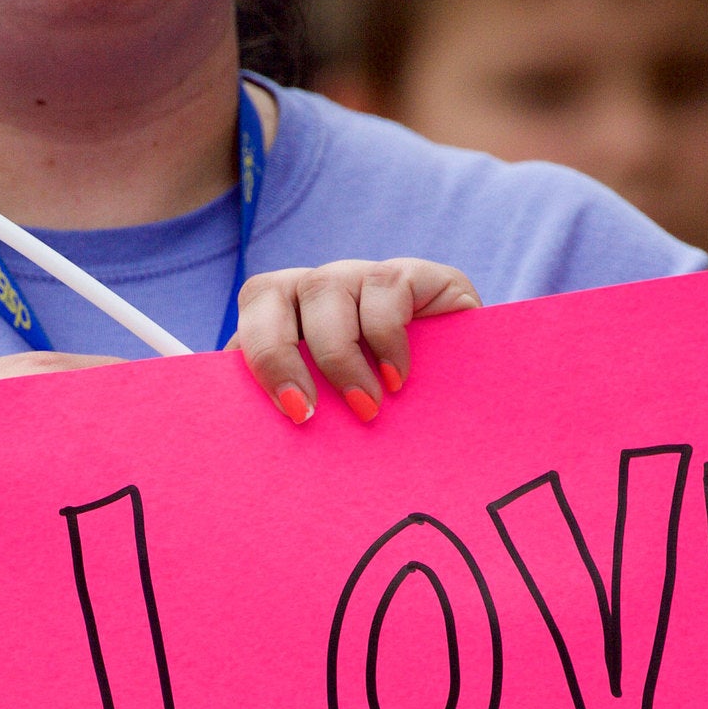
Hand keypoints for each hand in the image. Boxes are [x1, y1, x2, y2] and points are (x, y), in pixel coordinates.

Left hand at [230, 258, 479, 424]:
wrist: (467, 413)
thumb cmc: (385, 421)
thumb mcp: (329, 415)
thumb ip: (289, 408)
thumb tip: (240, 432)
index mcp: (286, 317)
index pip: (250, 313)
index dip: (257, 356)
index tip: (288, 410)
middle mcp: (319, 290)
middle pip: (271, 291)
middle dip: (278, 353)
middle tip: (307, 412)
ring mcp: (364, 277)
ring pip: (326, 288)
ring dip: (339, 356)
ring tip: (366, 407)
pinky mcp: (416, 275)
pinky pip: (385, 287)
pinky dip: (387, 339)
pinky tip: (399, 379)